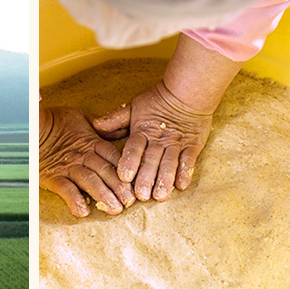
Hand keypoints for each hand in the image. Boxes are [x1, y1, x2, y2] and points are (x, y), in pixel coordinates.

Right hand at [40, 106, 133, 216]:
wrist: (32, 127)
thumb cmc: (57, 121)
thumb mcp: (82, 117)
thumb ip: (102, 126)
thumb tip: (120, 131)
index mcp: (92, 142)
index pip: (114, 157)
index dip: (126, 170)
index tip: (136, 184)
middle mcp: (83, 156)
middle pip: (105, 171)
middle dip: (119, 187)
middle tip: (130, 202)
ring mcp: (68, 167)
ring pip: (89, 181)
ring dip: (103, 195)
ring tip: (114, 209)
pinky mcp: (53, 176)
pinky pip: (65, 189)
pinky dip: (74, 200)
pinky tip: (83, 211)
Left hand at [93, 81, 211, 200]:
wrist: (187, 92)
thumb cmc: (157, 101)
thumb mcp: (133, 106)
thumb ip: (116, 119)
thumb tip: (96, 125)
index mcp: (142, 130)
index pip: (134, 148)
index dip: (130, 162)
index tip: (124, 177)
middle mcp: (159, 139)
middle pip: (152, 160)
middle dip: (146, 178)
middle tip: (141, 195)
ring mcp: (177, 143)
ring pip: (170, 162)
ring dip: (165, 180)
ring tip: (160, 196)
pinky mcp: (193, 145)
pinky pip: (190, 159)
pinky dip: (186, 172)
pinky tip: (181, 185)